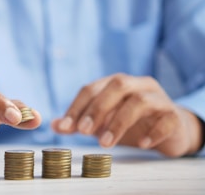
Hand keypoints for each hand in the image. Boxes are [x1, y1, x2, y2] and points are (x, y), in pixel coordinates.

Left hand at [52, 73, 202, 156]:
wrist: (169, 129)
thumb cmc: (131, 122)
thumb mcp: (102, 122)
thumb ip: (80, 122)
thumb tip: (54, 125)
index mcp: (116, 84)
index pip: (92, 88)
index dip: (77, 106)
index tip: (65, 126)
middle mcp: (137, 85)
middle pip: (117, 85)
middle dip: (97, 108)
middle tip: (83, 131)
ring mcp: (158, 98)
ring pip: (140, 101)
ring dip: (119, 122)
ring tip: (106, 144)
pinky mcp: (174, 115)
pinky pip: (166, 119)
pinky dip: (153, 132)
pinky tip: (141, 144)